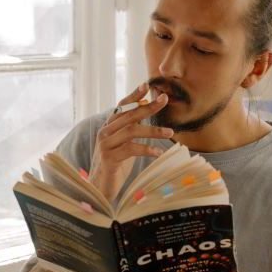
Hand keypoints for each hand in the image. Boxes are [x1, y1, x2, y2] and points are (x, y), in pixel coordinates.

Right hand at [90, 83, 173, 200]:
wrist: (102, 185)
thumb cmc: (117, 161)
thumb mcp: (125, 140)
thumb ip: (132, 124)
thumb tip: (145, 103)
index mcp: (110, 125)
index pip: (122, 106)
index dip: (134, 95)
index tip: (147, 85)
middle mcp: (105, 132)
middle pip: (129, 116)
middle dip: (148, 107)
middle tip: (164, 100)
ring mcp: (105, 145)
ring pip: (131, 131)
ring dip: (152, 130)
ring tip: (170, 132)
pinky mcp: (109, 158)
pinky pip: (130, 149)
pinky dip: (146, 149)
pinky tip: (159, 152)